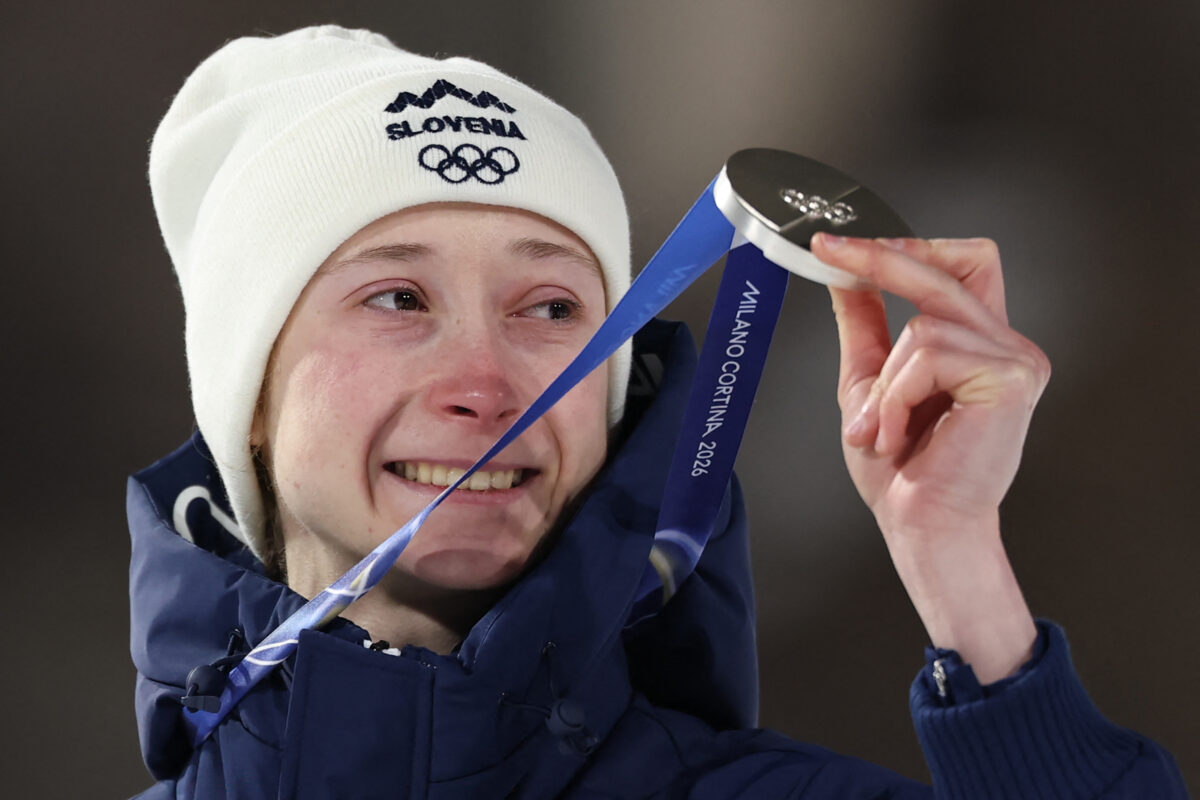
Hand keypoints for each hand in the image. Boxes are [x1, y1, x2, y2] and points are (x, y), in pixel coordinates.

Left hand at [811, 234, 1046, 681]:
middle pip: (953, 266)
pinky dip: (897, 398)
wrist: (918, 525)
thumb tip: (844, 273)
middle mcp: (1007, 343)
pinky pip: (929, 357)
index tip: (838, 243)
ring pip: (923, 327)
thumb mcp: (870, 381)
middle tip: (829, 252)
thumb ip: (866, 324)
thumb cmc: (901, 470)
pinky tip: (896, 435)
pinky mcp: (1012, 379)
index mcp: (978, 341)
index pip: (959, 264)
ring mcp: (1016, 358)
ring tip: (878, 429)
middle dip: (884, 258)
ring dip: (884, 384)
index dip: (905, 244)